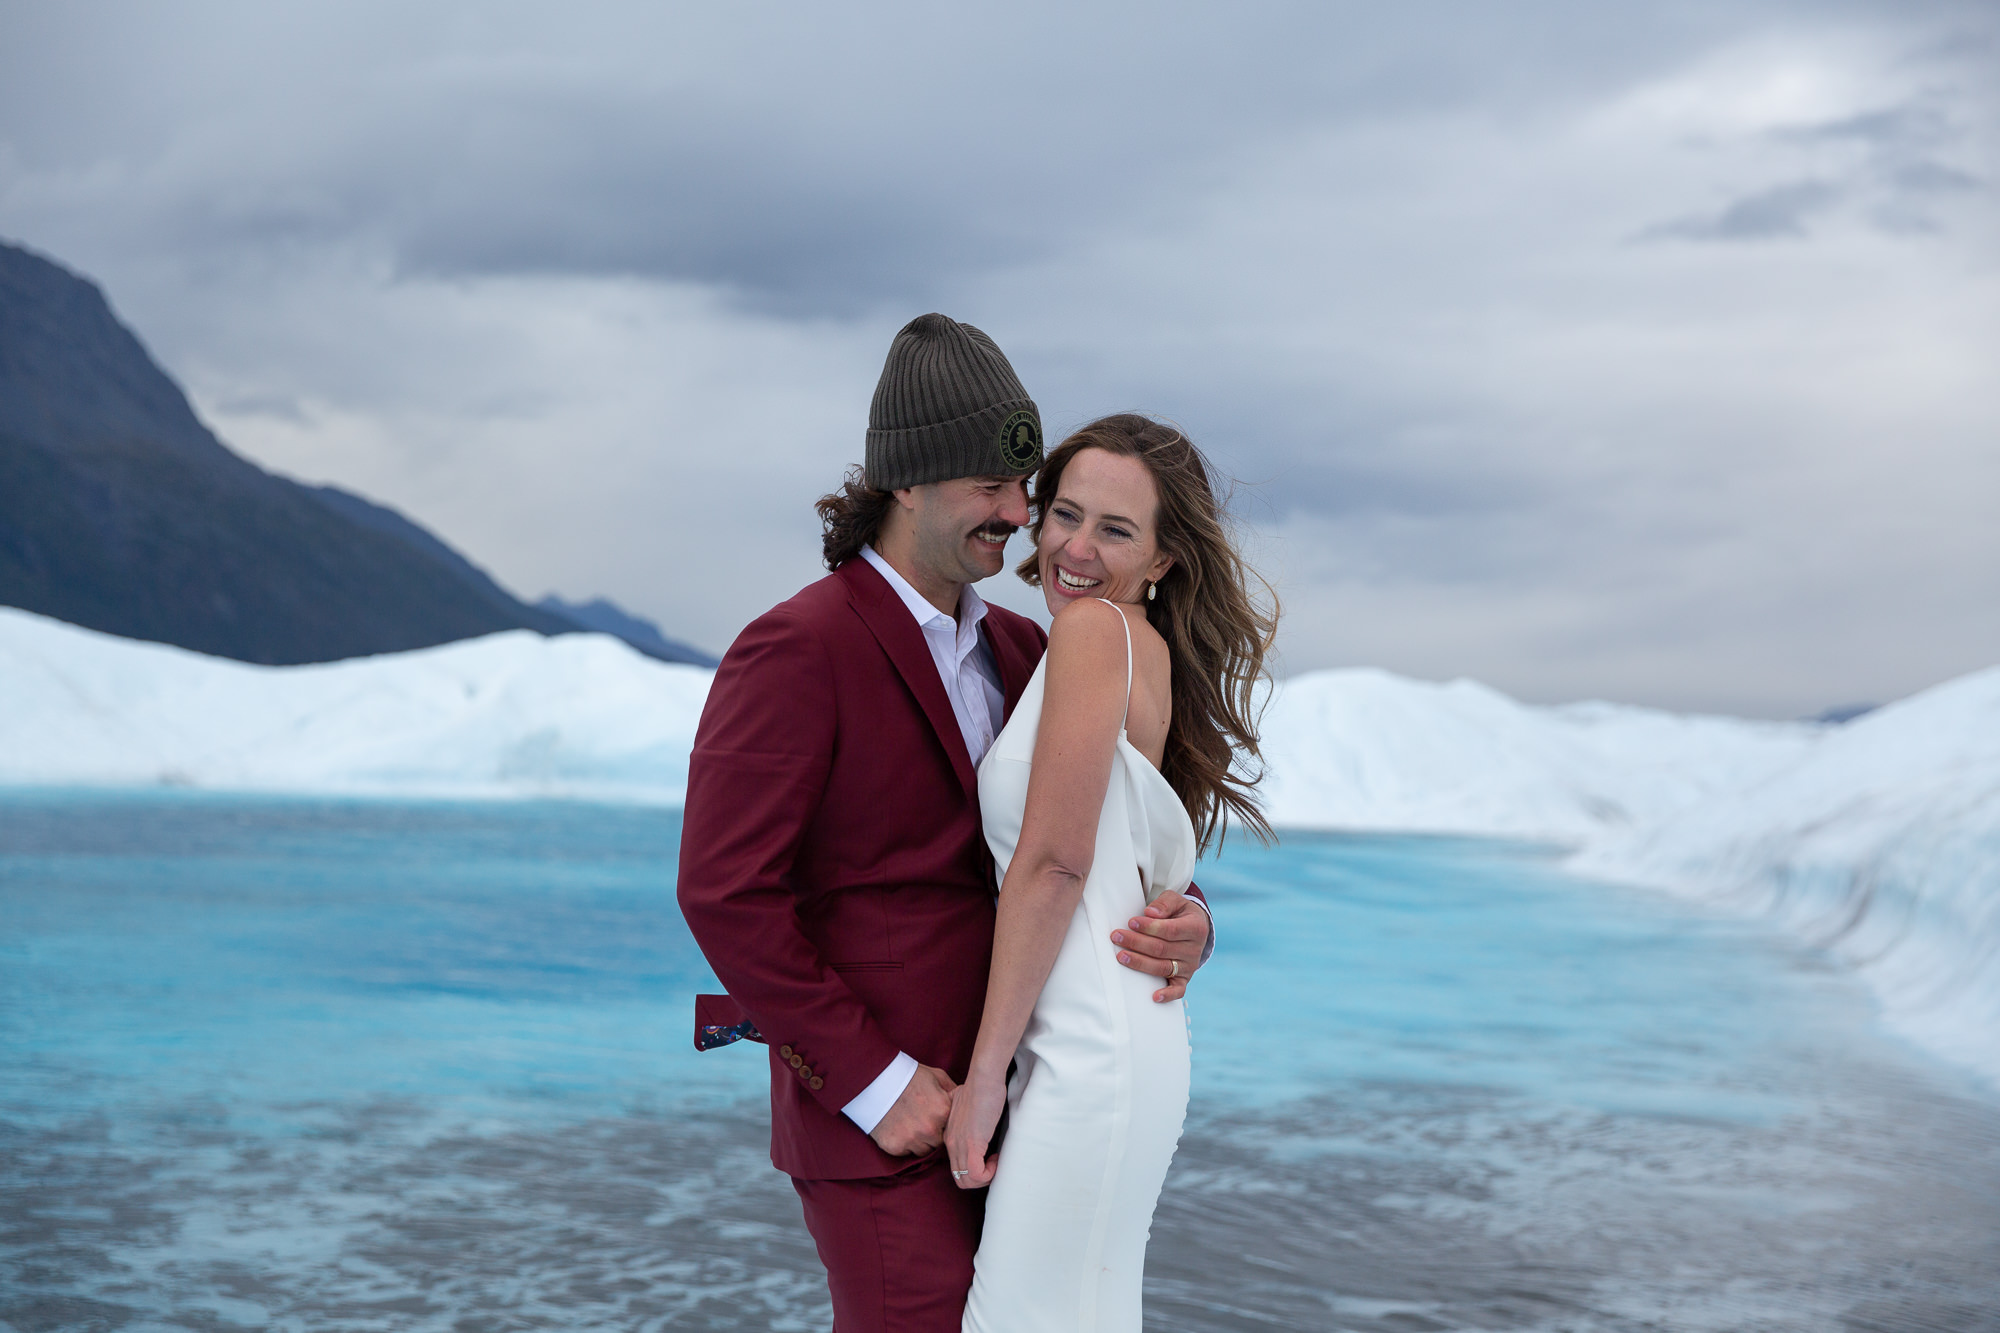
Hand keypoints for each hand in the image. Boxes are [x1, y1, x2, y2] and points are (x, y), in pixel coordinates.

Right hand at [868, 1063, 956, 1156]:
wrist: (876, 1079)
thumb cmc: (909, 1076)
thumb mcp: (937, 1076)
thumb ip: (953, 1091)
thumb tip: (965, 1102)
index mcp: (943, 1110)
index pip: (952, 1129)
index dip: (944, 1125)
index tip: (936, 1118)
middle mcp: (929, 1128)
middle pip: (938, 1143)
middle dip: (932, 1135)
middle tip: (921, 1122)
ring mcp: (911, 1139)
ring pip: (923, 1151)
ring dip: (918, 1142)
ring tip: (910, 1125)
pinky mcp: (894, 1146)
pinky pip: (905, 1153)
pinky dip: (903, 1144)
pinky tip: (898, 1128)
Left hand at [944, 1073, 1006, 1188]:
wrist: (983, 1078)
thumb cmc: (981, 1087)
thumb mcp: (969, 1108)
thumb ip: (970, 1120)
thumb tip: (981, 1125)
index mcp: (951, 1136)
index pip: (956, 1168)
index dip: (974, 1169)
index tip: (988, 1157)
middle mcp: (952, 1143)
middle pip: (960, 1179)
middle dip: (980, 1178)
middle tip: (993, 1164)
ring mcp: (960, 1144)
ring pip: (967, 1181)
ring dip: (986, 1177)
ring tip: (996, 1160)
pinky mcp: (972, 1144)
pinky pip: (976, 1174)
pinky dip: (989, 1173)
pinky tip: (997, 1157)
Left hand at [1111, 889, 1207, 1001]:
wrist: (1195, 928)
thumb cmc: (1180, 913)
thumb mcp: (1177, 901)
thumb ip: (1165, 903)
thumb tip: (1150, 912)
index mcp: (1195, 928)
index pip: (1170, 930)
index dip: (1149, 927)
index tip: (1131, 922)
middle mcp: (1194, 950)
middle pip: (1162, 949)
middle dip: (1136, 943)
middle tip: (1116, 936)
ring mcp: (1189, 966)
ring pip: (1163, 968)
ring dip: (1140, 963)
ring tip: (1120, 956)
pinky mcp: (1184, 978)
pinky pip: (1178, 990)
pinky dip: (1167, 995)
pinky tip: (1154, 996)